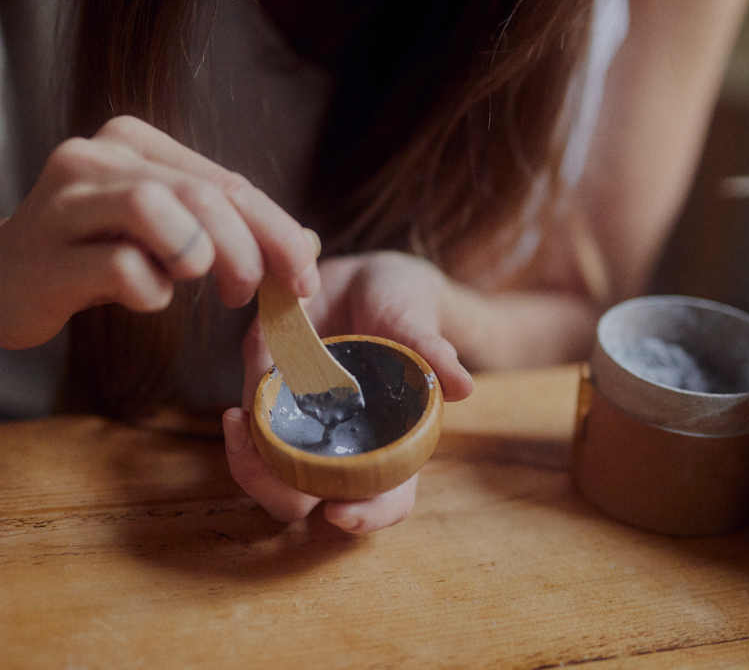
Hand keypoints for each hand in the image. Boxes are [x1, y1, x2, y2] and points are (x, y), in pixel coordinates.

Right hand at [0, 116, 319, 348]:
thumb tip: (308, 247)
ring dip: (195, 257)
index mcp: (136, 142)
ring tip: (186, 280)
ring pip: (156, 209)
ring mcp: (64, 201)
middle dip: (247, 252)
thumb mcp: (170, 231)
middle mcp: (98, 157)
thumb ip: (232, 228)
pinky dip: (150, 293)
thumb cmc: (99, 252)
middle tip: (248, 293)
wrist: (5, 277)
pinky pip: (121, 268)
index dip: (279, 232)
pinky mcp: (44, 255)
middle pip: (203, 196)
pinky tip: (141, 296)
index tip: (305, 278)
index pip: (229, 182)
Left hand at [222, 250, 472, 533]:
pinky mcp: (274, 399)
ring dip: (249, 463)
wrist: (368, 279)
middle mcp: (344, 443)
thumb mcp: (419, 322)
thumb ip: (434, 352)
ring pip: (270, 473)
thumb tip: (464, 387)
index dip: (369, 514)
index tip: (341, 513)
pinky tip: (237, 414)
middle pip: (313, 497)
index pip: (389, 496)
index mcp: (392, 440)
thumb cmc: (406, 306)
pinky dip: (243, 429)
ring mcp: (304, 425)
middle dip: (282, 492)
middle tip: (264, 462)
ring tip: (238, 424)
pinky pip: (253, 429)